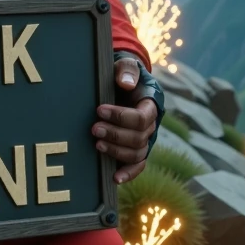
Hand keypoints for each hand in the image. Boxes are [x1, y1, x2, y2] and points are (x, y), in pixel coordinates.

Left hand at [92, 54, 158, 184]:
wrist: (123, 84)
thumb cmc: (124, 74)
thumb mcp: (125, 65)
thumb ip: (127, 70)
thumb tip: (125, 84)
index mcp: (151, 104)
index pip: (141, 117)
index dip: (121, 117)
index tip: (99, 110)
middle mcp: (150, 125)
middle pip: (138, 138)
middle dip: (115, 135)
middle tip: (94, 128)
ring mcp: (144, 139)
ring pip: (137, 153)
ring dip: (116, 151)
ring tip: (97, 144)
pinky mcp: (136, 149)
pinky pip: (138, 165)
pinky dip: (128, 173)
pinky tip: (115, 178)